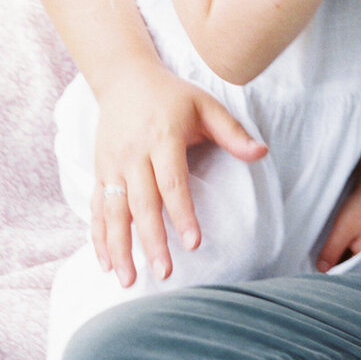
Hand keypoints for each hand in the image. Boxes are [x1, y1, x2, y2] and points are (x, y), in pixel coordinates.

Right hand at [91, 57, 267, 286]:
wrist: (124, 79)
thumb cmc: (173, 96)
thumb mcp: (206, 105)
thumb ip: (232, 132)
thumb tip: (263, 153)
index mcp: (162, 138)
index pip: (172, 182)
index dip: (183, 214)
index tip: (194, 243)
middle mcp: (133, 154)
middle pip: (142, 203)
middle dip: (151, 241)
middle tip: (165, 272)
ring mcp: (112, 165)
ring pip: (114, 212)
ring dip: (119, 248)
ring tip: (128, 281)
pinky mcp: (100, 172)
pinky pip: (97, 208)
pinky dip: (98, 237)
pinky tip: (106, 263)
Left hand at [315, 187, 360, 271]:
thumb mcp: (342, 230)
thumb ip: (331, 252)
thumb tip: (321, 270)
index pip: (348, 277)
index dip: (332, 276)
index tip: (318, 273)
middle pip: (350, 272)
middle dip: (335, 268)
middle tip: (321, 262)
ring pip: (350, 263)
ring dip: (338, 260)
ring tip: (330, 253)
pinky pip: (353, 256)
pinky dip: (343, 253)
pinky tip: (338, 245)